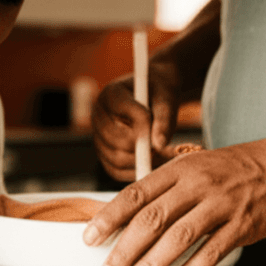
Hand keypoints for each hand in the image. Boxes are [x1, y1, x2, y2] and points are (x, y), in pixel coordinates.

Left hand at [83, 138, 265, 265]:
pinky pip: (211, 253)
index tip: (89, 238)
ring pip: (178, 238)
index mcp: (179, 170)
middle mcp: (196, 185)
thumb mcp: (195, 166)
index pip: (135, 194)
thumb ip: (164, 189)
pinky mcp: (242, 226)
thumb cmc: (234, 169)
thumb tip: (128, 215)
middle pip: (152, 219)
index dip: (109, 218)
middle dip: (124, 249)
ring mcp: (220, 205)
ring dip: (150, 265)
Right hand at [91, 67, 179, 181]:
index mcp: (110, 94)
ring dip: (142, 161)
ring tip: (163, 155)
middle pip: (117, 140)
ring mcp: (98, 137)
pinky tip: (154, 163)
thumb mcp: (166, 100)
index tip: (161, 127)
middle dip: (143, 146)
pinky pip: (116, 171)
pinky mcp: (104, 154)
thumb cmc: (160, 96)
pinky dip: (136, 172)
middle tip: (164, 146)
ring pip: (116, 159)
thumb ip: (164, 119)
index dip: (143, 123)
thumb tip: (159, 145)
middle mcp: (98, 116)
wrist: (154, 100)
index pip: (122, 111)